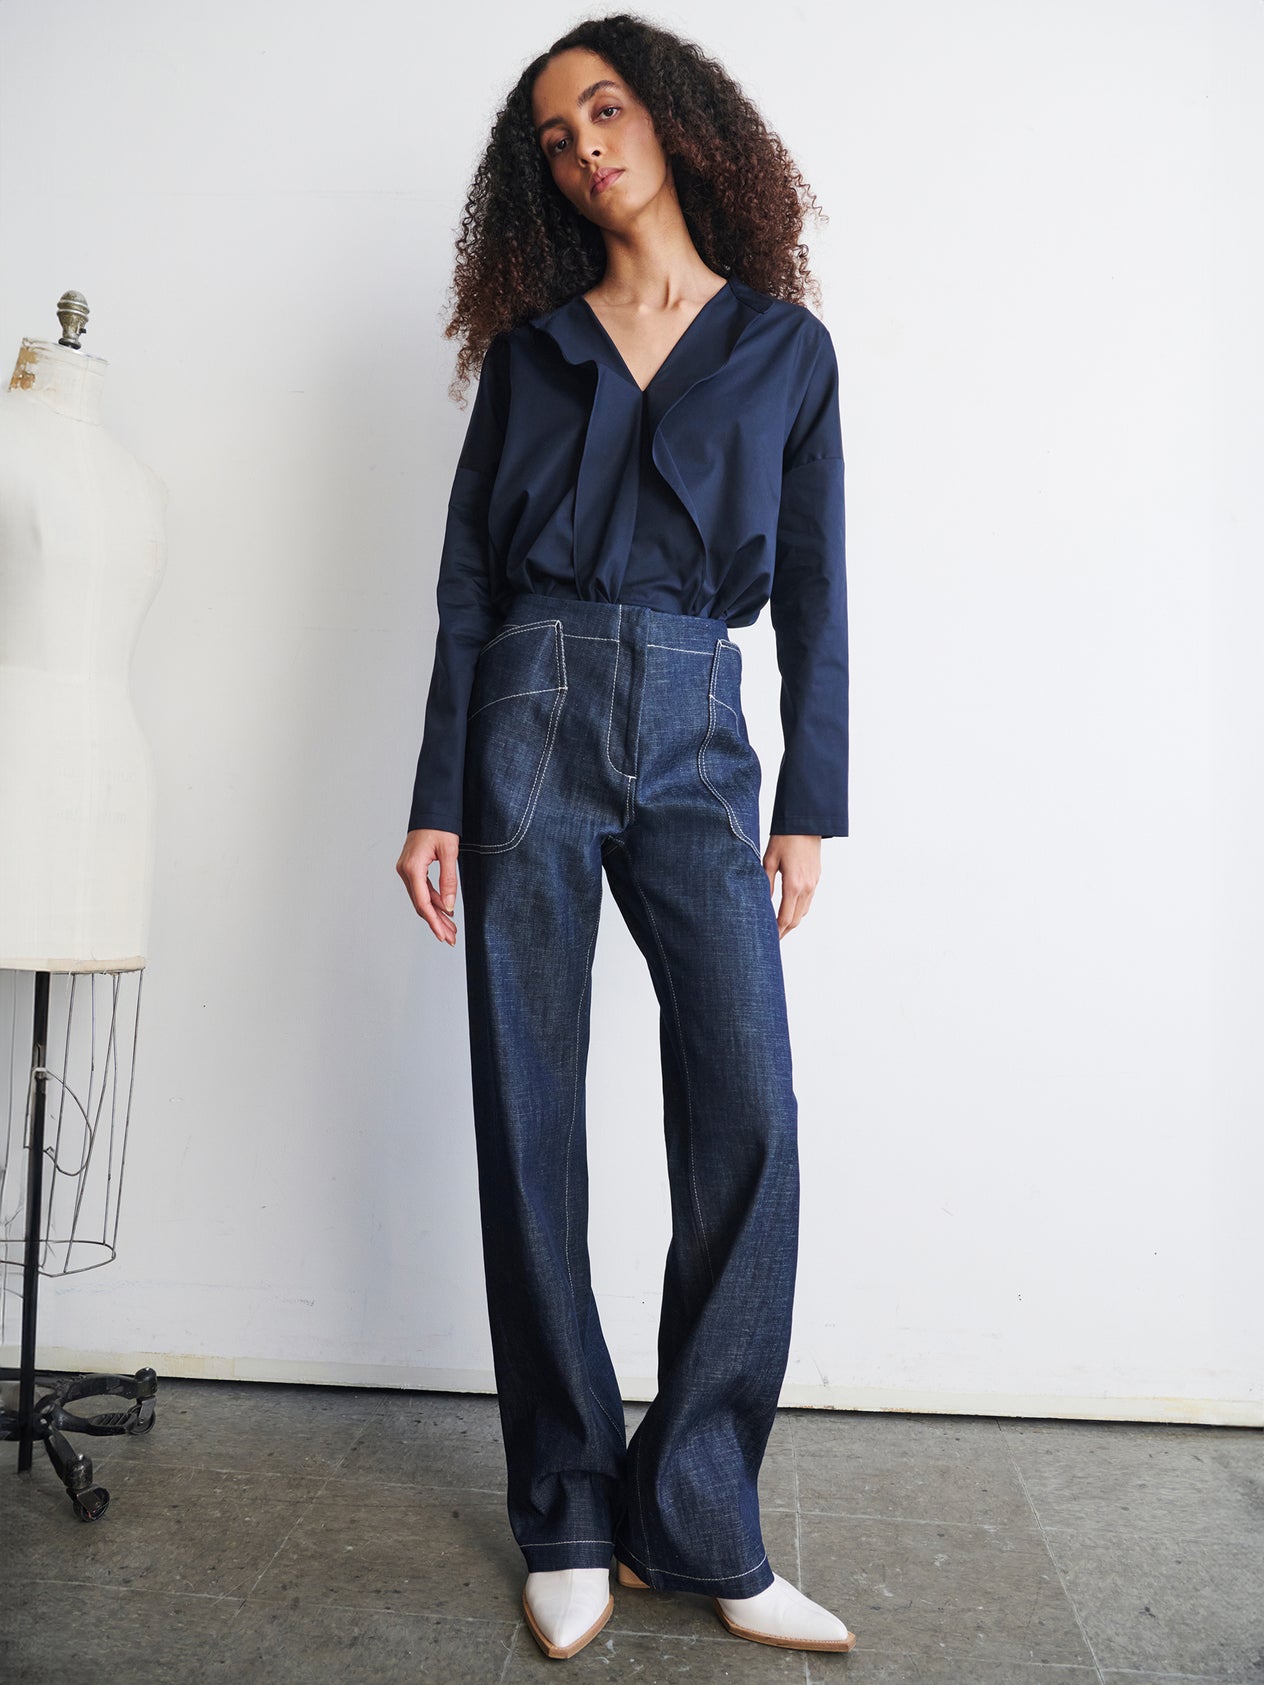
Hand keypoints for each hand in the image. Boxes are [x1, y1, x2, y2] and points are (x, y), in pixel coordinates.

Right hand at [397, 828, 460, 944]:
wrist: (432, 809)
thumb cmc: (440, 826)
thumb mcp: (449, 852)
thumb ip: (448, 880)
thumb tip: (448, 906)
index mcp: (412, 868)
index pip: (423, 903)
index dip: (434, 922)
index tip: (444, 936)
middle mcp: (405, 871)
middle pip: (421, 905)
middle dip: (436, 923)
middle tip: (450, 939)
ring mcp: (406, 870)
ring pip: (421, 899)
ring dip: (436, 914)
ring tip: (450, 929)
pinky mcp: (411, 868)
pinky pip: (422, 889)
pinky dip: (433, 901)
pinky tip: (444, 910)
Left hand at [763, 834, 820, 937]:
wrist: (806, 823)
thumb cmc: (785, 838)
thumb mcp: (769, 860)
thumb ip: (766, 883)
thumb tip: (764, 902)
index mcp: (793, 884)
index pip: (785, 917)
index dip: (777, 931)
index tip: (770, 939)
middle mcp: (807, 887)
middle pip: (796, 919)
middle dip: (785, 931)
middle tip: (774, 939)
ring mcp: (814, 883)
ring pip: (804, 911)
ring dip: (793, 921)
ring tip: (780, 927)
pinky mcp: (817, 878)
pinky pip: (808, 900)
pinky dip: (799, 909)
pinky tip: (790, 909)